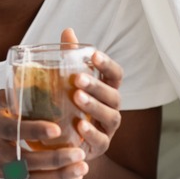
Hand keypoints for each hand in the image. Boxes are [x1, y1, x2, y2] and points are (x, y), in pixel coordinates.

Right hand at [0, 90, 88, 178]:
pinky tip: (75, 173)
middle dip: (54, 159)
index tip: (56, 129)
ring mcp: (5, 168)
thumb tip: (50, 77)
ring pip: (33, 176)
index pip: (15, 130)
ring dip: (60, 174)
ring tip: (82, 165)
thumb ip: (19, 93)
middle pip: (27, 160)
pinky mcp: (12, 178)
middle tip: (79, 152)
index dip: (35, 130)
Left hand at [61, 28, 122, 160]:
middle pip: (113, 95)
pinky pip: (101, 140)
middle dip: (97, 86)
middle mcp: (111, 107)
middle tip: (77, 78)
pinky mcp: (100, 147)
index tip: (94, 55)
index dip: (107, 64)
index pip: (115, 74)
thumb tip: (68, 31)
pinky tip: (80, 125)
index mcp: (106, 89)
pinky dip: (92, 133)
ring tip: (77, 98)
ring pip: (110, 116)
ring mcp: (108, 128)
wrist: (64, 142)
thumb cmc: (68, 105)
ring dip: (95, 106)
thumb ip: (70, 58)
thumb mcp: (67, 82)